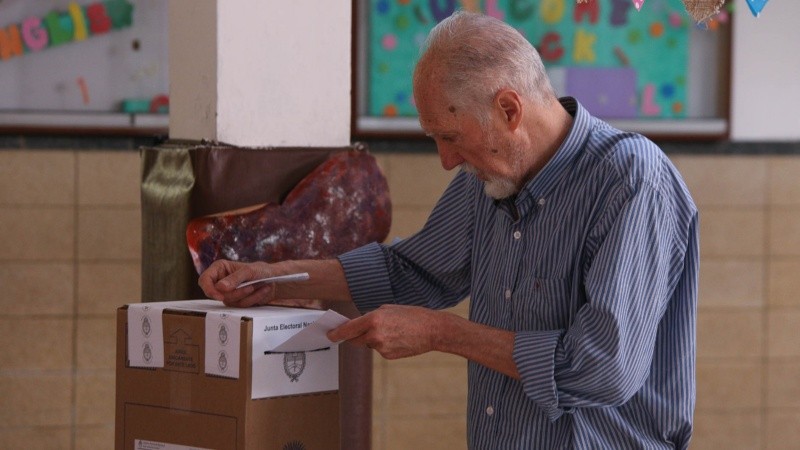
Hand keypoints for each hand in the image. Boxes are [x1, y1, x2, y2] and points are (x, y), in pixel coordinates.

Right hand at [198, 259, 276, 306]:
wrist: (275, 280)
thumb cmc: (261, 270)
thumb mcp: (249, 271)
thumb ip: (235, 279)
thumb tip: (220, 287)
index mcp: (220, 269)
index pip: (204, 280)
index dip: (208, 289)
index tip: (220, 296)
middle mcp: (221, 281)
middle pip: (217, 294)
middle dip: (236, 293)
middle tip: (251, 286)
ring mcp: (228, 293)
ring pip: (229, 301)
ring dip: (246, 295)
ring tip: (257, 286)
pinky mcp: (236, 301)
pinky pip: (240, 306)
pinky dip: (252, 299)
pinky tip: (261, 291)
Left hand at [327, 305, 441, 358]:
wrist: (432, 330)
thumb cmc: (413, 316)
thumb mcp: (389, 309)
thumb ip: (372, 316)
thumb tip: (361, 324)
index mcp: (373, 319)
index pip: (348, 329)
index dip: (337, 333)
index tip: (330, 335)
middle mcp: (375, 335)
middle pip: (355, 340)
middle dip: (355, 336)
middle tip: (361, 331)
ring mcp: (381, 348)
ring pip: (369, 344)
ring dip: (374, 339)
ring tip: (393, 331)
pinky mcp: (388, 356)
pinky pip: (380, 350)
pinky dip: (384, 345)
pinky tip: (398, 338)